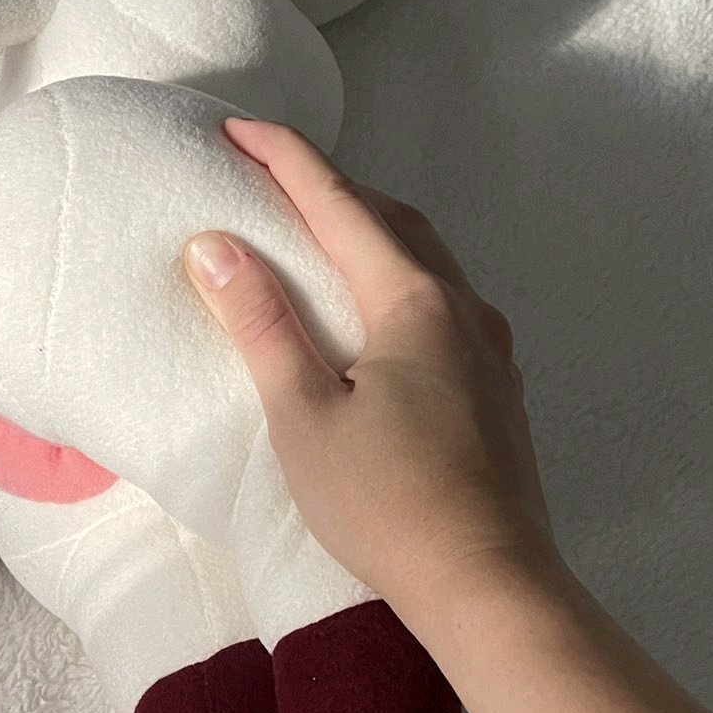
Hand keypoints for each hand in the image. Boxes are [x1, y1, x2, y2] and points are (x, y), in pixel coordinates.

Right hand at [183, 118, 558, 610]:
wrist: (491, 586)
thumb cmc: (387, 504)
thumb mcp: (304, 414)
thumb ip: (262, 324)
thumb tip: (216, 244)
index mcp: (415, 300)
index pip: (339, 204)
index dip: (285, 159)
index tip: (236, 127)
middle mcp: (464, 309)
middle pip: (392, 221)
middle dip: (329, 187)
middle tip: (268, 174)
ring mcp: (490, 350)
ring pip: (426, 261)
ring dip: (369, 231)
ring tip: (315, 232)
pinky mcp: (497, 391)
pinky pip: (442, 303)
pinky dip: (397, 278)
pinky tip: (375, 309)